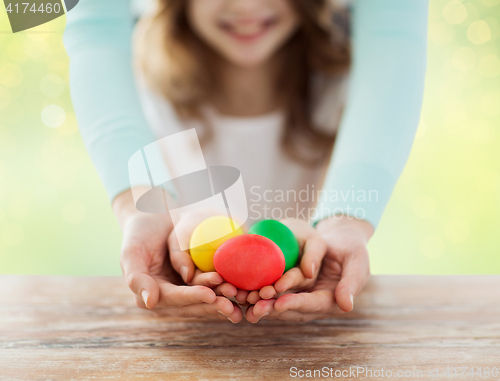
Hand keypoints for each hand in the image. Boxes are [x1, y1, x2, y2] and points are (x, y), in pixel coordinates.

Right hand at [113, 188, 241, 322]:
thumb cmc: (139, 232)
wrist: (154, 217)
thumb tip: (149, 302)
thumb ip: (136, 277)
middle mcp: (169, 297)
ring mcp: (184, 290)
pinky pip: (213, 287)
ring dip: (223, 299)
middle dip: (212, 305)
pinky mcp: (197, 281)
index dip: (192, 298)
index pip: (174, 298)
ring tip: (239, 296)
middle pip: (193, 304)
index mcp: (152, 294)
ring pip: (206, 299)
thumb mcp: (131, 251)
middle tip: (232, 304)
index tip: (210, 295)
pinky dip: (225, 288)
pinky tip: (241, 289)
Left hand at [245, 215, 372, 322]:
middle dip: (273, 308)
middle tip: (255, 306)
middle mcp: (314, 303)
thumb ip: (352, 282)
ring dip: (263, 303)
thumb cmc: (353, 248)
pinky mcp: (290, 287)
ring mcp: (301, 295)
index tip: (280, 303)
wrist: (341, 239)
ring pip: (280, 302)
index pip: (313, 304)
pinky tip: (244, 290)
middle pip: (292, 308)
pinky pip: (274, 291)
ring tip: (245, 301)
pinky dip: (260, 292)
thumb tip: (346, 306)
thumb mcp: (357, 261)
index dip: (296, 304)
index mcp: (333, 301)